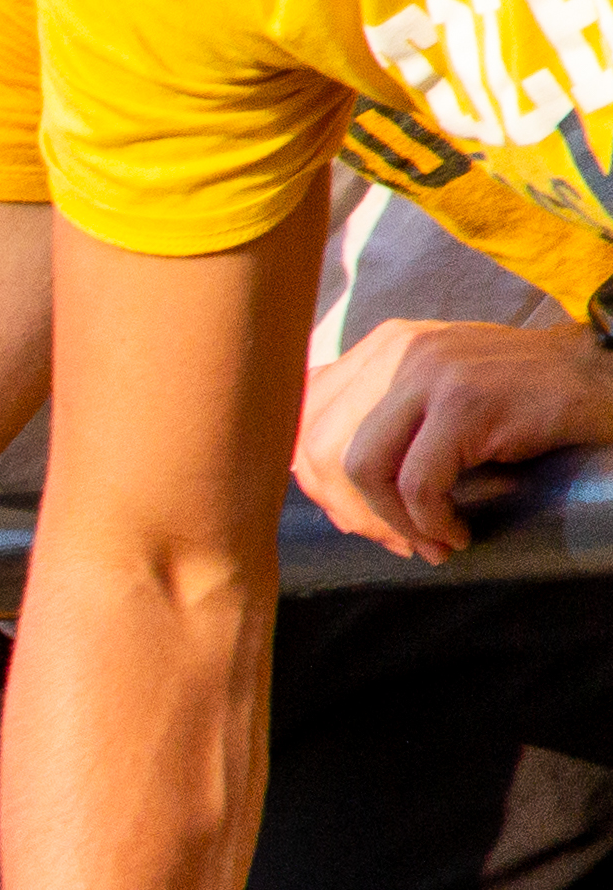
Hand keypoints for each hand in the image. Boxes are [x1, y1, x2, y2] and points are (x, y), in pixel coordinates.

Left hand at [290, 315, 612, 559]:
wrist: (599, 377)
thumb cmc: (517, 397)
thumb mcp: (436, 391)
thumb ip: (381, 416)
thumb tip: (316, 479)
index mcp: (381, 347)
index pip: (306, 414)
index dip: (315, 478)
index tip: (352, 515)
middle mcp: (397, 351)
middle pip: (320, 445)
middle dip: (346, 508)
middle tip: (388, 541)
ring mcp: (431, 374)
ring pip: (360, 467)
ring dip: (388, 522)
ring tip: (424, 542)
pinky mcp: (467, 404)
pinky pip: (418, 483)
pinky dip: (430, 522)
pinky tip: (454, 534)